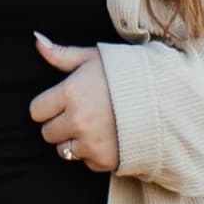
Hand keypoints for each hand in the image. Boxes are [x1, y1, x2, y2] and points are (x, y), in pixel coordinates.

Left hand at [30, 37, 121, 175]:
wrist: (167, 99)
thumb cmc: (128, 74)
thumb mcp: (94, 58)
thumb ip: (62, 54)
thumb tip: (37, 41)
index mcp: (71, 93)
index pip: (36, 111)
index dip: (48, 106)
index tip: (62, 102)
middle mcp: (77, 120)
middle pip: (47, 133)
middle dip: (59, 124)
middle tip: (81, 114)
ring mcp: (91, 143)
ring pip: (64, 150)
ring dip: (75, 141)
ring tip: (95, 126)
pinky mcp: (105, 160)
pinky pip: (87, 162)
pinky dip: (94, 154)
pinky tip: (109, 137)